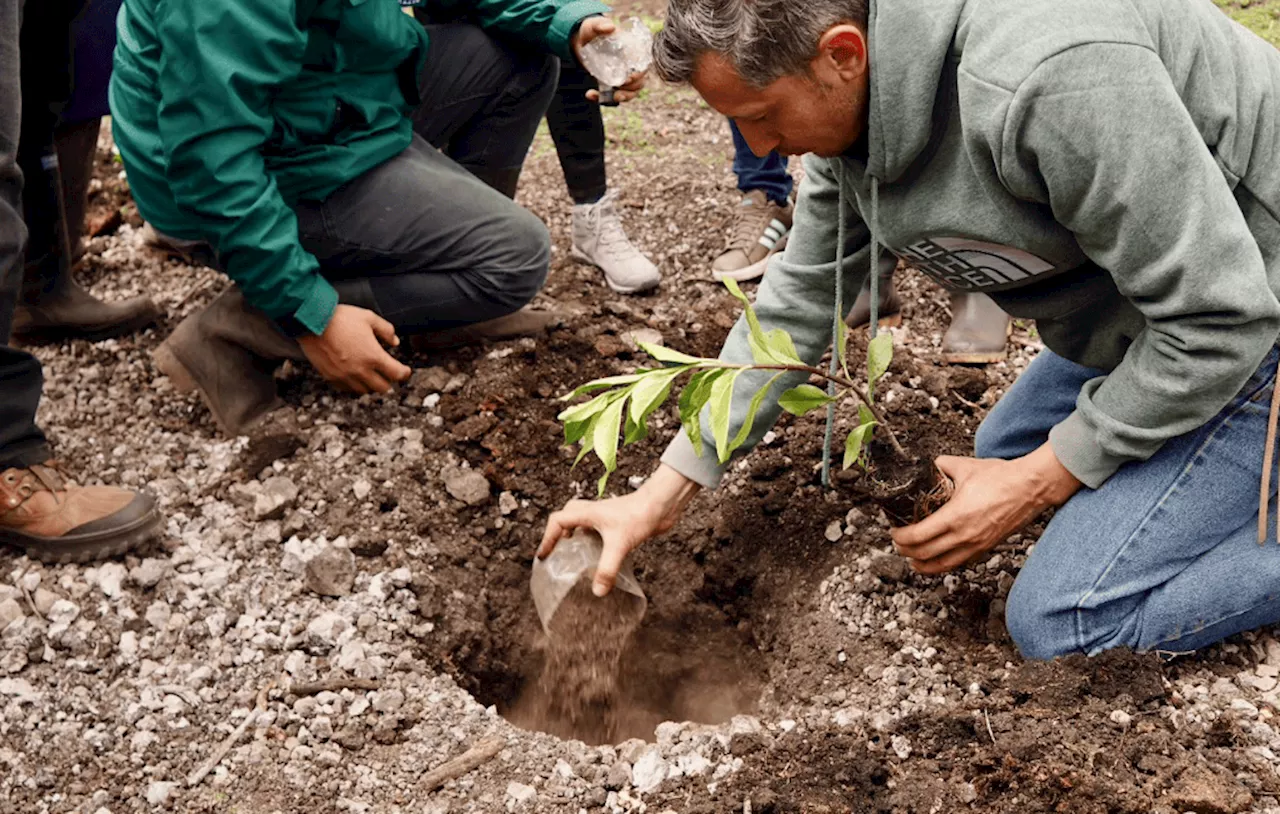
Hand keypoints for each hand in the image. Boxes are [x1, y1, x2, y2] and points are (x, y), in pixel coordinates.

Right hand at [297, 304, 411, 393]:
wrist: (311, 322)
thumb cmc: (340, 318)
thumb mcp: (369, 317)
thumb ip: (386, 330)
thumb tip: (395, 341)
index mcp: (373, 356)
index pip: (396, 374)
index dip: (404, 373)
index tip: (405, 371)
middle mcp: (360, 370)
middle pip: (383, 388)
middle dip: (389, 381)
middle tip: (388, 373)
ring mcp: (344, 376)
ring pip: (365, 391)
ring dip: (371, 384)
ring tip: (371, 375)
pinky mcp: (331, 377)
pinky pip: (347, 389)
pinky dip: (354, 385)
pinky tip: (354, 376)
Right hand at [540, 464, 699, 595]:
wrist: (662, 504)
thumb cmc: (639, 514)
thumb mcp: (619, 544)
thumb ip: (607, 568)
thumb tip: (597, 590)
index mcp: (587, 513)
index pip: (557, 521)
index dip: (547, 538)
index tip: (544, 555)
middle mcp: (593, 512)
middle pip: (567, 516)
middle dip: (558, 533)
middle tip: (557, 551)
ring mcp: (606, 516)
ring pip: (582, 521)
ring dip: (575, 534)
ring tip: (574, 554)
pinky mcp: (618, 522)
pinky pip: (598, 528)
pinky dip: (593, 539)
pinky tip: (600, 554)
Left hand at [572, 17, 647, 103]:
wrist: (581, 42)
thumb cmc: (592, 31)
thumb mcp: (593, 26)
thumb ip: (600, 25)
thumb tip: (611, 27)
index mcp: (632, 52)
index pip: (643, 66)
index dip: (639, 75)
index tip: (629, 78)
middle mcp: (630, 66)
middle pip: (639, 83)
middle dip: (630, 91)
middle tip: (617, 92)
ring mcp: (622, 76)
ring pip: (630, 93)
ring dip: (620, 98)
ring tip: (604, 97)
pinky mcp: (612, 84)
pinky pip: (613, 96)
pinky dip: (603, 99)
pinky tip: (590, 94)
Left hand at [890, 444, 1081, 574]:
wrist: (1031, 487)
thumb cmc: (1001, 477)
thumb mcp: (964, 466)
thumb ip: (942, 466)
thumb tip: (929, 466)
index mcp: (955, 516)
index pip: (918, 536)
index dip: (901, 537)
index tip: (894, 531)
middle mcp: (964, 536)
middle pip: (925, 554)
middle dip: (906, 551)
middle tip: (898, 543)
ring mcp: (976, 545)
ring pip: (942, 565)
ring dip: (922, 564)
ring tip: (912, 558)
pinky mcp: (986, 548)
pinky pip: (959, 563)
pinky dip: (943, 564)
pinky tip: (936, 559)